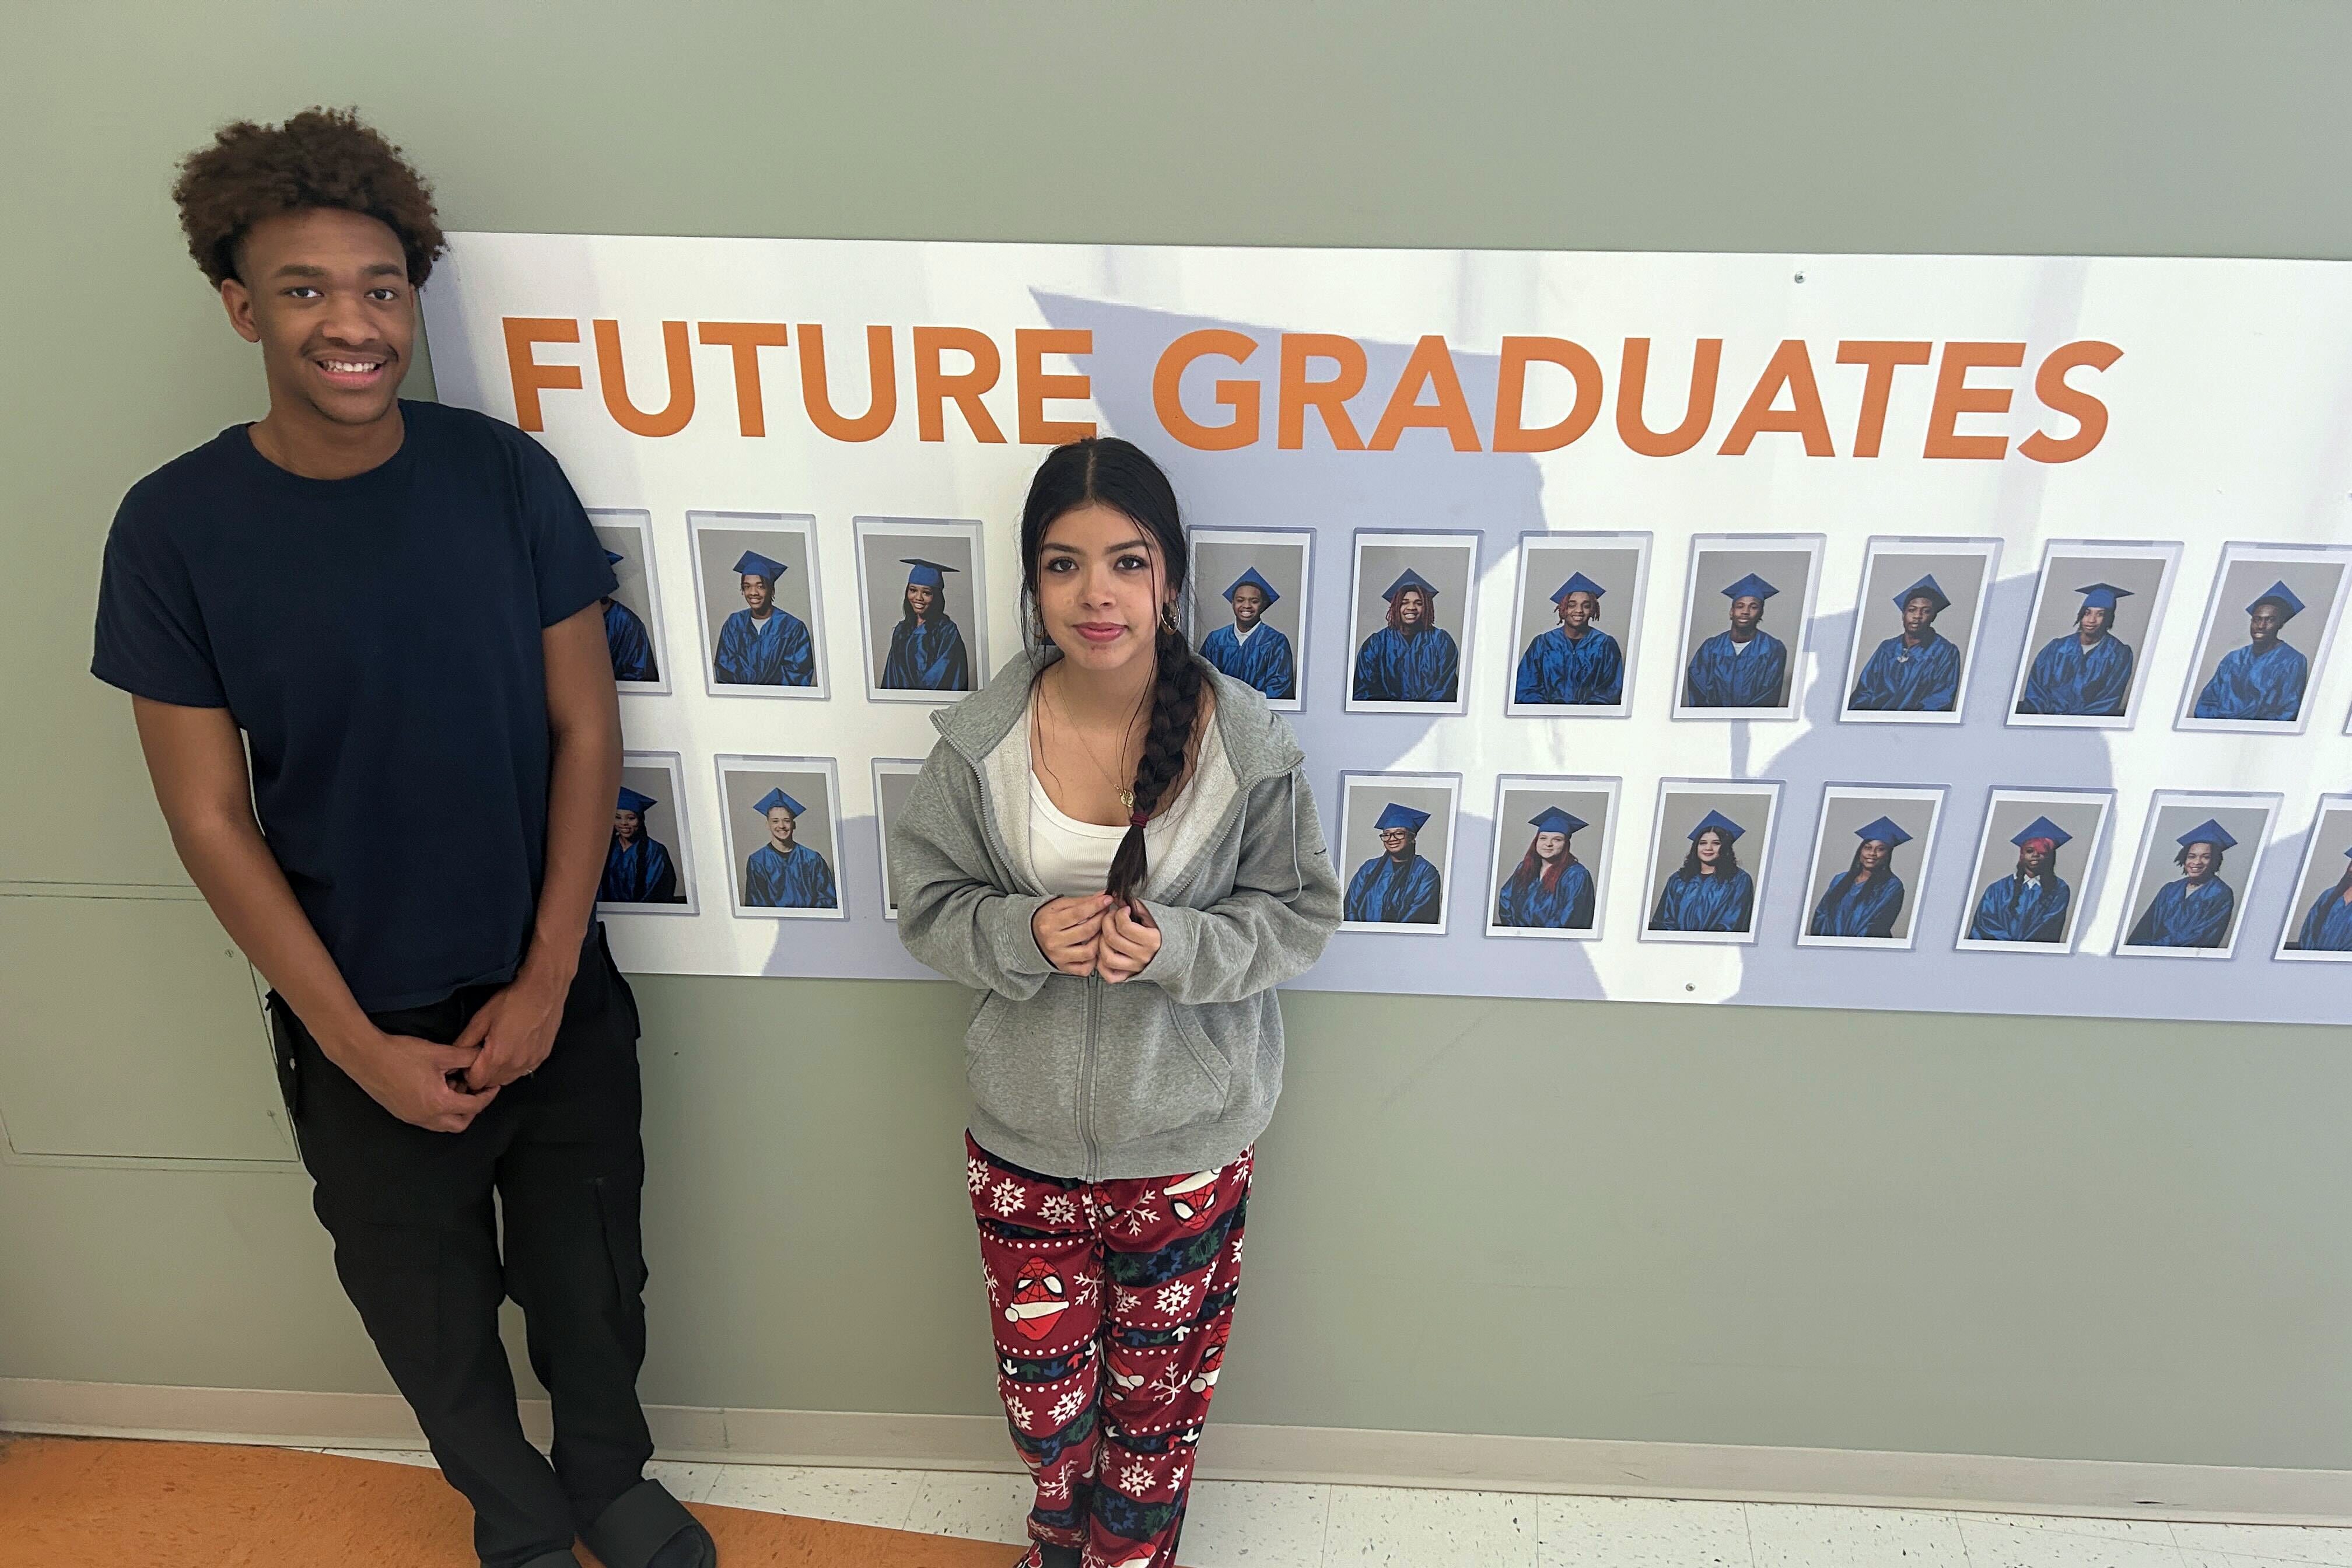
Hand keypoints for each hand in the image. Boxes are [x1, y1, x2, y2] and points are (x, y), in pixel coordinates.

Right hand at [336, 1028, 501, 1132]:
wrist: (366, 1056)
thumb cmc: (401, 1054)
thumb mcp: (440, 1053)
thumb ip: (466, 1056)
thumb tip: (483, 1055)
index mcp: (439, 1103)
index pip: (473, 1107)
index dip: (487, 1095)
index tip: (493, 1085)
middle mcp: (426, 1117)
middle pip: (460, 1123)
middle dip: (472, 1109)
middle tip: (475, 1089)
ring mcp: (411, 1118)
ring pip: (443, 1124)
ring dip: (454, 1110)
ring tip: (454, 1085)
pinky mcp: (401, 1113)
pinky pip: (428, 1120)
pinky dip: (438, 1109)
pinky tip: (436, 1087)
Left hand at [455, 966, 568, 1090]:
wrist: (544, 991)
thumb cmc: (511, 1002)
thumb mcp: (481, 1018)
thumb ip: (465, 1041)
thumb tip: (453, 1056)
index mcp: (497, 1057)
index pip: (475, 1082)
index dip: (468, 1073)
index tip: (469, 1060)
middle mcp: (515, 1066)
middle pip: (492, 1083)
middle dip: (483, 1073)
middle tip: (482, 1053)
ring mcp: (531, 1063)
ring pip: (508, 1079)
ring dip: (499, 1071)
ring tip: (499, 1051)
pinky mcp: (542, 1058)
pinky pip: (523, 1071)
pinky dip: (515, 1066)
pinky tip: (515, 1048)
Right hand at [1033, 894, 1112, 975]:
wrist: (1030, 937)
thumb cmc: (1047, 919)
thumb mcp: (1060, 905)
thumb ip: (1082, 901)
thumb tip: (1102, 896)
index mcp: (1050, 923)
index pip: (1078, 913)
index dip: (1096, 905)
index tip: (1107, 899)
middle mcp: (1053, 942)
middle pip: (1086, 931)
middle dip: (1101, 920)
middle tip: (1106, 913)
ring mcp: (1058, 957)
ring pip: (1089, 952)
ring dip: (1100, 940)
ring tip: (1101, 931)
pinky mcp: (1063, 967)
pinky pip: (1085, 968)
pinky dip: (1094, 960)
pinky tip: (1094, 948)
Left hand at [1096, 901, 1160, 983]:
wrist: (1175, 952)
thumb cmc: (1162, 932)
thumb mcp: (1153, 916)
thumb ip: (1136, 906)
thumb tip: (1116, 897)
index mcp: (1152, 940)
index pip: (1125, 926)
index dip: (1118, 914)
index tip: (1122, 910)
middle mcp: (1143, 956)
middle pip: (1112, 939)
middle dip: (1106, 923)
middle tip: (1110, 917)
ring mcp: (1135, 967)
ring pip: (1107, 957)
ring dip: (1101, 942)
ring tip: (1106, 933)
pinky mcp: (1129, 975)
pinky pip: (1109, 975)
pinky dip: (1102, 965)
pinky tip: (1105, 950)